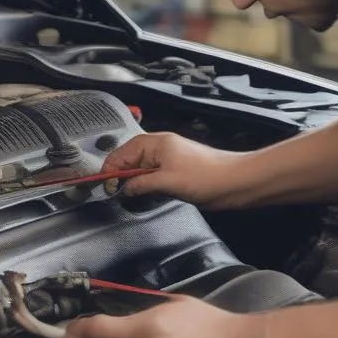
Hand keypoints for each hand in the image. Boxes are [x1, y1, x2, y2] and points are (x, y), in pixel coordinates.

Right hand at [102, 132, 244, 205]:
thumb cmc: (205, 177)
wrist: (235, 182)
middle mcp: (159, 148)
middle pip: (129, 159)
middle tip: (112, 192)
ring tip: (124, 194)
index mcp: (155, 143)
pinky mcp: (175, 172)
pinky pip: (152, 176)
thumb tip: (123, 188)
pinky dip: (144, 184)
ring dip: (132, 180)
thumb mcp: (167, 181)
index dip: (110, 168)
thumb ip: (141, 184)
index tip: (103, 185)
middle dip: (119, 174)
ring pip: (140, 169)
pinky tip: (142, 194)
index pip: (122, 152)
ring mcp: (168, 160)